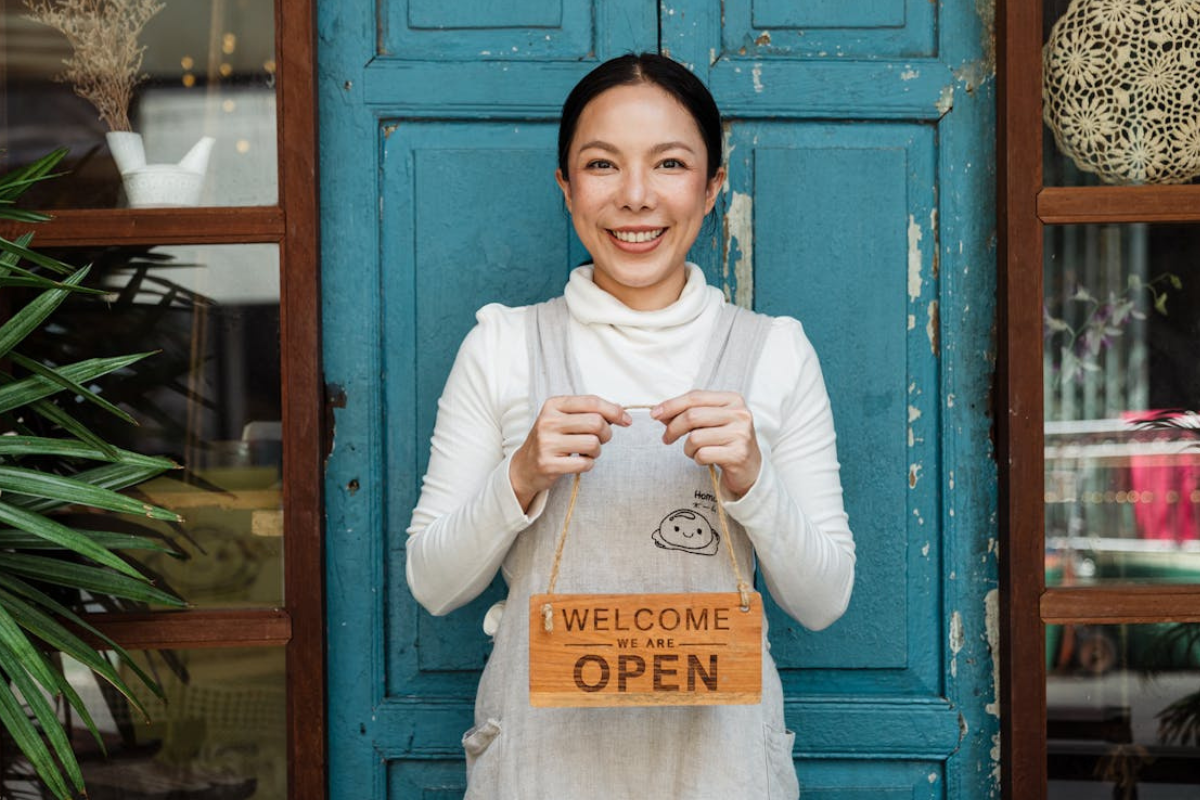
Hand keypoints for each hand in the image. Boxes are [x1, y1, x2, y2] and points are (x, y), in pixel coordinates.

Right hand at [510, 395, 631, 511]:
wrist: (525, 466)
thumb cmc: (552, 439)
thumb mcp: (565, 418)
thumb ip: (589, 411)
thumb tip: (620, 410)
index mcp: (553, 405)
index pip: (592, 402)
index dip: (614, 411)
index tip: (626, 420)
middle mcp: (548, 421)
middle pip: (596, 422)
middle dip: (606, 433)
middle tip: (601, 439)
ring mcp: (547, 443)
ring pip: (593, 443)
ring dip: (597, 451)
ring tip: (587, 452)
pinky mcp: (548, 464)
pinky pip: (584, 464)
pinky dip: (588, 464)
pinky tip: (579, 462)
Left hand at [652, 391, 761, 499]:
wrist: (750, 467)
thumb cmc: (725, 440)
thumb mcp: (710, 421)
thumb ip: (688, 413)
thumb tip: (660, 413)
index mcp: (733, 399)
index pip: (695, 397)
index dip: (671, 405)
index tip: (654, 414)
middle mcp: (739, 414)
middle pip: (692, 416)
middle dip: (673, 428)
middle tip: (667, 438)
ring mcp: (740, 434)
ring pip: (695, 438)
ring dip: (687, 448)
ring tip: (694, 451)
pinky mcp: (738, 454)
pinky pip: (702, 454)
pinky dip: (697, 459)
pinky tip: (705, 459)